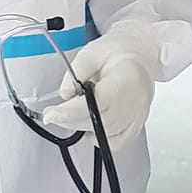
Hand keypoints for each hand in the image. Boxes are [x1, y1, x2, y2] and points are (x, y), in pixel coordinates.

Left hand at [41, 23, 162, 148]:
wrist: (140, 53)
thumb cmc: (118, 50)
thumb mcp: (91, 51)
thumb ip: (75, 73)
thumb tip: (65, 96)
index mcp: (126, 77)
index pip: (99, 102)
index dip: (72, 112)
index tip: (51, 114)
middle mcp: (137, 100)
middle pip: (101, 122)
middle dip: (71, 120)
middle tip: (53, 113)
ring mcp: (139, 115)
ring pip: (107, 134)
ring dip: (82, 127)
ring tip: (71, 113)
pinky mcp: (137, 124)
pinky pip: (116, 142)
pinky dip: (99, 138)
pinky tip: (90, 124)